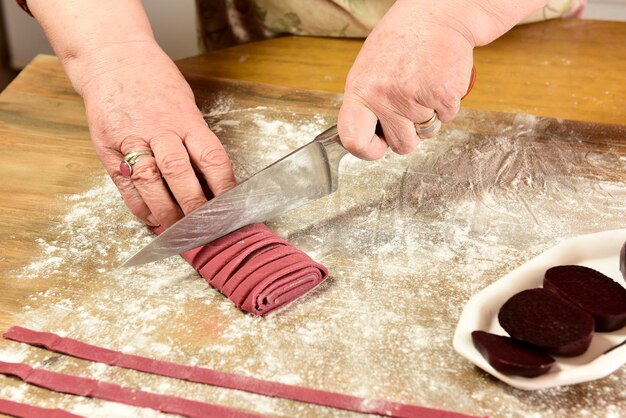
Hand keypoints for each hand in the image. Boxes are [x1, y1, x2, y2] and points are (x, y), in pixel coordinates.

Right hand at [77, 41, 235, 227]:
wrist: (113, 59)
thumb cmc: (157, 86)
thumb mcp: (186, 107)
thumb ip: (196, 142)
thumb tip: (214, 182)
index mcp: (186, 120)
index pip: (211, 158)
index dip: (223, 186)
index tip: (231, 208)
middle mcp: (159, 130)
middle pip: (179, 173)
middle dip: (193, 205)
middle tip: (205, 227)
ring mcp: (131, 139)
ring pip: (150, 181)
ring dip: (165, 211)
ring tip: (177, 229)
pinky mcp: (108, 149)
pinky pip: (125, 185)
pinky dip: (139, 207)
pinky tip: (152, 219)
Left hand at [337, 0, 490, 159]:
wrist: (438, 14)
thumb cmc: (403, 40)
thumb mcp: (369, 69)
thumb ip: (366, 104)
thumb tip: (363, 138)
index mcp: (360, 90)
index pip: (353, 139)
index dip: (367, 150)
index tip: (377, 145)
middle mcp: (384, 97)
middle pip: (401, 145)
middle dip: (410, 133)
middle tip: (411, 106)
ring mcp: (414, 98)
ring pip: (427, 133)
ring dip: (430, 117)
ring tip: (424, 86)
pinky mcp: (443, 96)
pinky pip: (448, 118)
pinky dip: (447, 105)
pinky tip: (438, 81)